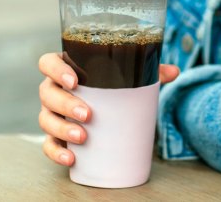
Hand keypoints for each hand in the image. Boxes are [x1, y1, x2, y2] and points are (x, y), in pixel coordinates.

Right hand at [38, 52, 179, 165]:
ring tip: (83, 136)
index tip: (74, 80)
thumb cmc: (112, 88)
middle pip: (47, 93)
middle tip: (88, 114)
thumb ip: (149, 72)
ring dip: (61, 128)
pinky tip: (71, 157)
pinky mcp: (53, 136)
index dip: (56, 70)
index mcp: (66, 68)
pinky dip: (56, 152)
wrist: (106, 112)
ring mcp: (51, 113)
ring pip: (46, 119)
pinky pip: (47, 144)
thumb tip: (174, 72)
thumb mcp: (128, 78)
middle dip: (66, 104)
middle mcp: (53, 89)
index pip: (47, 63)